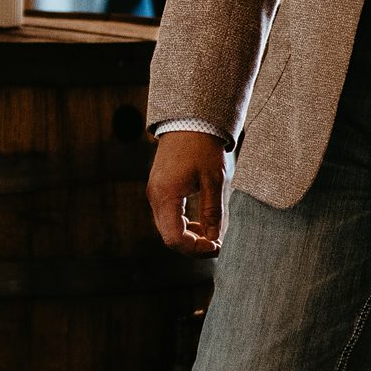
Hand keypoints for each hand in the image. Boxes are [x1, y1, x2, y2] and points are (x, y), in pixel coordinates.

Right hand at [149, 130, 226, 255]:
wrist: (190, 120)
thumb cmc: (203, 147)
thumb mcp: (214, 181)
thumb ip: (213, 212)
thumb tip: (214, 238)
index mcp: (166, 196)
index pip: (174, 238)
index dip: (195, 249)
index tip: (216, 247)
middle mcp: (155, 197)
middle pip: (168, 236)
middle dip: (192, 246)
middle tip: (216, 246)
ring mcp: (155, 193)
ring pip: (167, 227)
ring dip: (187, 236)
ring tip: (210, 235)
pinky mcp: (159, 188)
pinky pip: (167, 216)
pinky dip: (182, 224)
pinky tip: (200, 224)